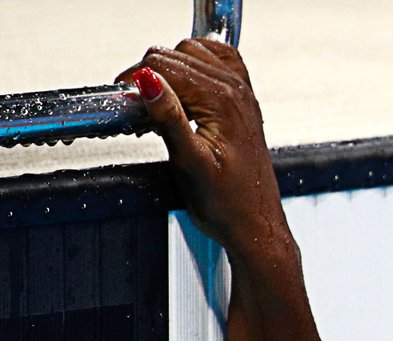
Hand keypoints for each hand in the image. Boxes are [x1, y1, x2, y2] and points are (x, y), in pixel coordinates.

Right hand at [116, 39, 284, 255]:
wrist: (255, 225)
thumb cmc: (229, 204)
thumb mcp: (189, 163)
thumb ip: (168, 117)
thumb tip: (147, 81)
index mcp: (224, 100)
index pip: (164, 63)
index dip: (135, 81)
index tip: (126, 105)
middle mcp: (237, 90)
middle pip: (175, 53)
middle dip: (150, 77)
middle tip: (141, 114)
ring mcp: (242, 93)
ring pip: (193, 53)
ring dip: (169, 72)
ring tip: (162, 109)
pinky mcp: (241, 102)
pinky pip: (216, 62)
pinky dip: (194, 68)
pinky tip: (184, 94)